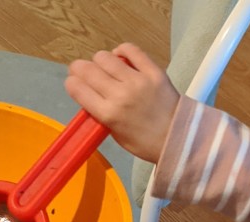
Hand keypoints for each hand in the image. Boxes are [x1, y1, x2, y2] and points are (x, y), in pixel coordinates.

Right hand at [65, 42, 179, 162]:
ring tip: (106, 68)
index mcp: (108, 114)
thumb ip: (100, 113)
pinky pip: (131, 50)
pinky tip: (121, 58)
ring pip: (105, 57)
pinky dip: (122, 51)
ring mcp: (137, 81)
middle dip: (80, 69)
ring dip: (100, 61)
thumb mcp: (115, 134)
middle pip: (87, 69)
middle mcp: (120, 95)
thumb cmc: (144, 142)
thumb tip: (89, 93)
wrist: (178, 139)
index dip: (72, 83)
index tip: (74, 83)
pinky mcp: (153, 72)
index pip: (76, 88)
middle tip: (84, 72)